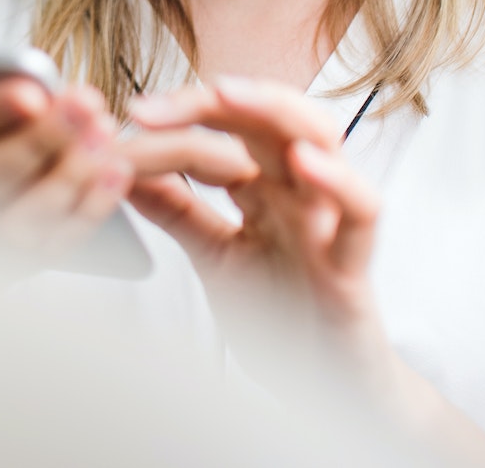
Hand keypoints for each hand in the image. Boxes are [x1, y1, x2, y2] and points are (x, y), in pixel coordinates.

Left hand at [126, 76, 385, 356]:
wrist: (322, 389)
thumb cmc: (280, 317)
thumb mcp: (213, 257)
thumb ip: (177, 212)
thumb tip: (122, 167)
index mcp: (264, 188)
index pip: (224, 130)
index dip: (177, 118)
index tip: (129, 119)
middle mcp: (298, 192)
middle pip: (270, 117)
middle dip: (215, 100)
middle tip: (157, 106)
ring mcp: (329, 222)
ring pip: (322, 139)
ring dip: (276, 109)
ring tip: (227, 94)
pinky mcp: (354, 265)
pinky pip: (362, 211)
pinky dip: (337, 180)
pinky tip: (302, 161)